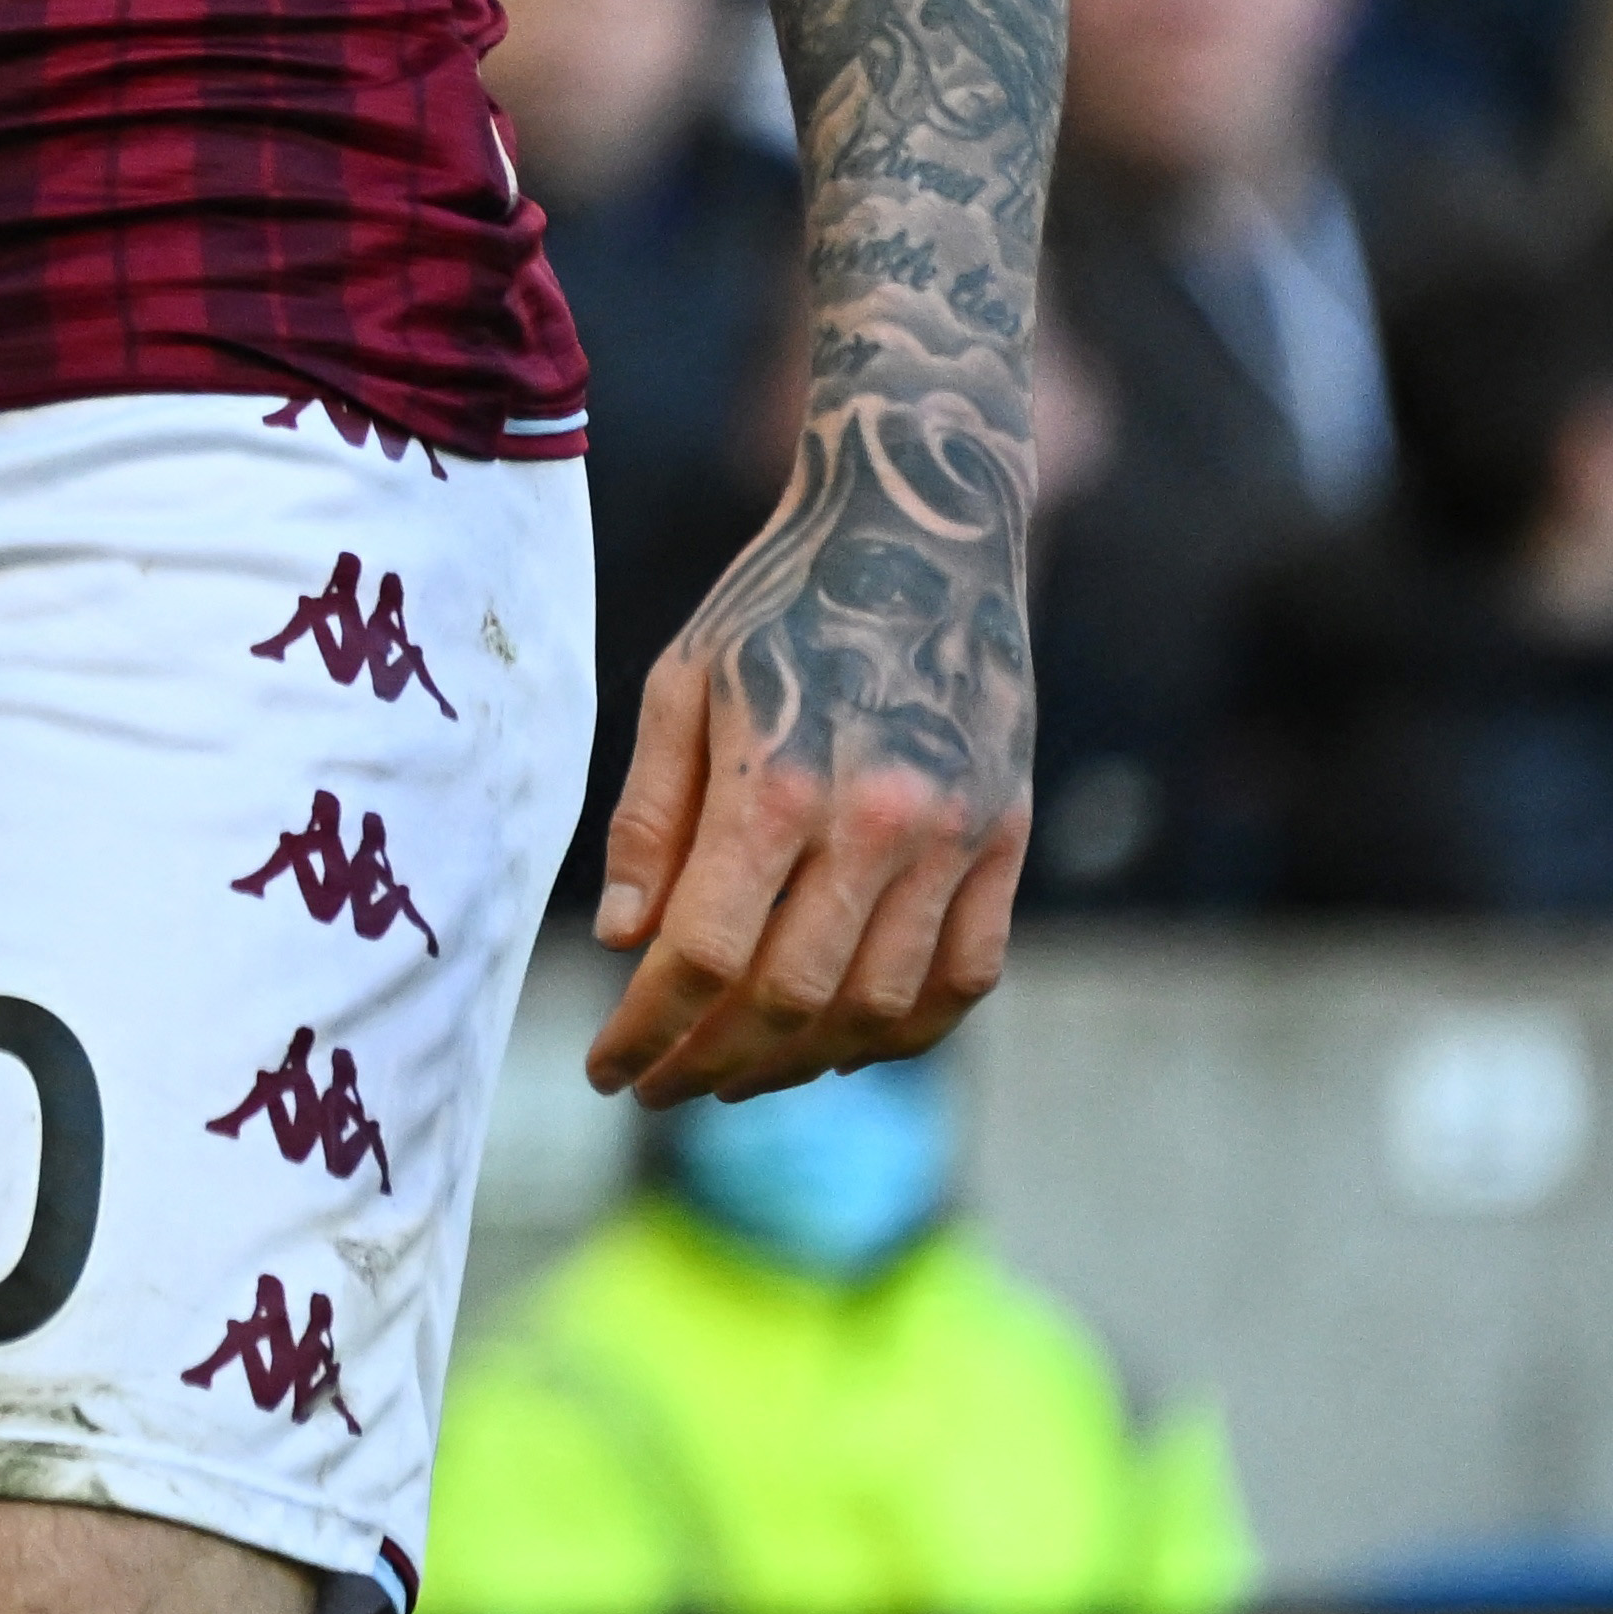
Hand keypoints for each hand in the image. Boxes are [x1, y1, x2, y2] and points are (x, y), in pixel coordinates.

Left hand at [585, 444, 1036, 1101]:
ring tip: (732, 1073)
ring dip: (800, 1062)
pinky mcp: (1007, 839)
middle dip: (708, 1062)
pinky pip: (965, 979)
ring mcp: (956, 840)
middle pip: (788, 1000)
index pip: (704, 956)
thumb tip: (624, 941)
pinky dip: (903, 1032)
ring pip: (879, 1008)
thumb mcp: (679, 685)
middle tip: (657, 1084)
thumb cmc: (775, 603)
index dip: (647, 1028)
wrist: (919, 530)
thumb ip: (652, 819)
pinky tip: (841, 1043)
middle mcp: (878, 825)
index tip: (605, 1065)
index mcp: (779, 785)